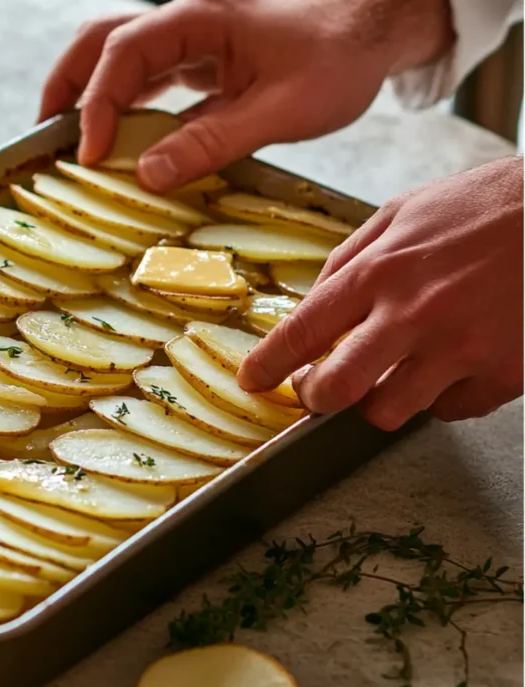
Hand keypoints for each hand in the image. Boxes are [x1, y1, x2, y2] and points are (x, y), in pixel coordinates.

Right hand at [38, 0, 452, 190]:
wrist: (373, 28)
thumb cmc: (338, 57)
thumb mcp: (281, 108)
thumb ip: (212, 141)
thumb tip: (145, 175)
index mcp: (198, 19)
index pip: (124, 54)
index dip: (97, 104)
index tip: (89, 155)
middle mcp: (183, 24)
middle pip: (100, 41)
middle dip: (65, 87)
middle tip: (44, 139)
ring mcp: (189, 43)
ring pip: (117, 58)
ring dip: (86, 95)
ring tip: (68, 143)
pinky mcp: (200, 63)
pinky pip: (145, 81)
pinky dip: (121, 109)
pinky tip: (117, 144)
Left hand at [238, 156, 523, 429]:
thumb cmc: (482, 208)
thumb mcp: (399, 214)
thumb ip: (348, 261)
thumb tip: (311, 304)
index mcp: (380, 270)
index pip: (303, 331)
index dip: (268, 364)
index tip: (253, 379)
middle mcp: (414, 313)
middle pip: (338, 389)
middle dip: (315, 399)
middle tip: (316, 392)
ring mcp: (462, 348)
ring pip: (389, 411)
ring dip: (380, 399)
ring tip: (393, 371)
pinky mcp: (505, 372)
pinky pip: (450, 411)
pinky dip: (441, 396)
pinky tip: (449, 365)